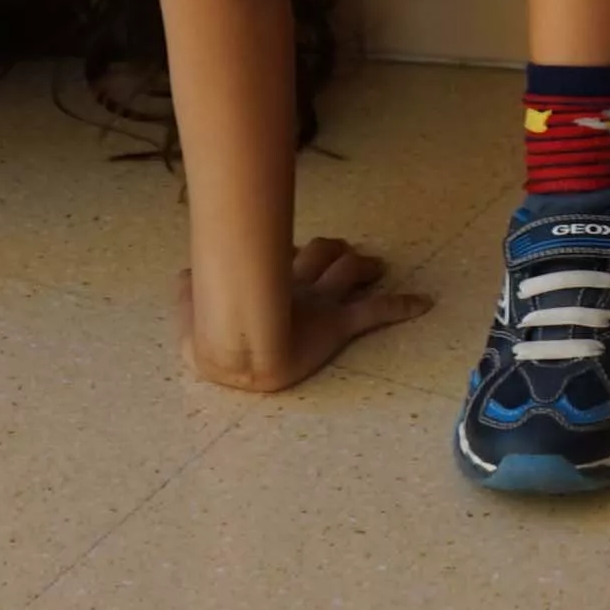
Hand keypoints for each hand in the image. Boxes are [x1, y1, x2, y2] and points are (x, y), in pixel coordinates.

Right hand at [179, 233, 429, 394]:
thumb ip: (186, 299)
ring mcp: (321, 304)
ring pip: (347, 272)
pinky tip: (425, 304)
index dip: (286, 252)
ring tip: (375, 265)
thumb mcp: (188, 324)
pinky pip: (376, 312)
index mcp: (263, 286)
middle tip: (339, 250)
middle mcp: (296, 286)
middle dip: (330, 251)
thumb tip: (184, 278)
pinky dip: (402, 306)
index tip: (289, 251)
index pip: (277, 257)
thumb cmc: (217, 345)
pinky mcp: (339, 324)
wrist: (243, 359)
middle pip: (319, 256)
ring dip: (362, 266)